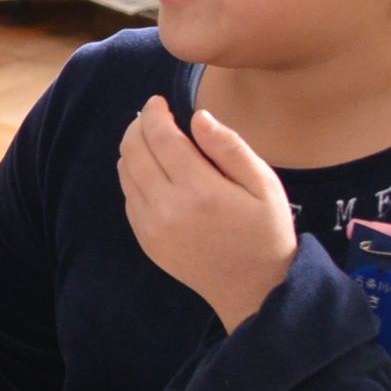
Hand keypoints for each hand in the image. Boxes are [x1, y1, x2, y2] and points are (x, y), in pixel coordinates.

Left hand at [119, 98, 297, 331]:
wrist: (254, 289)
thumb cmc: (265, 232)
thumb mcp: (263, 185)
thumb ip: (229, 147)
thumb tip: (197, 117)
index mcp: (199, 190)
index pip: (160, 137)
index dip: (154, 113)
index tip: (158, 101)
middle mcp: (167, 208)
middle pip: (134, 151)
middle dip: (139, 126)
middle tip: (153, 116)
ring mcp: (151, 226)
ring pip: (125, 172)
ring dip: (133, 149)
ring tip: (153, 140)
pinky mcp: (145, 239)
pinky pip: (128, 196)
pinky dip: (134, 175)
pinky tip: (154, 171)